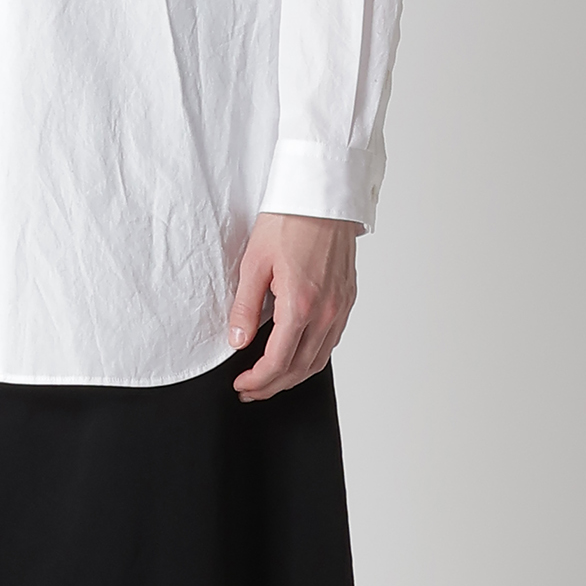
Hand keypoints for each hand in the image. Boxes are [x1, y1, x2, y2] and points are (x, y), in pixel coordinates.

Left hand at [228, 211, 357, 400]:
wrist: (322, 195)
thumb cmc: (288, 221)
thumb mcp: (254, 263)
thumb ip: (245, 307)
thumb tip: (238, 341)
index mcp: (301, 304)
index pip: (278, 361)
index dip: (258, 380)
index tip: (242, 384)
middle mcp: (327, 311)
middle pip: (300, 368)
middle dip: (273, 386)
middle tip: (250, 390)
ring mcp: (341, 306)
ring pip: (319, 360)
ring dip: (293, 377)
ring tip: (270, 380)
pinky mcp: (347, 298)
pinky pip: (332, 341)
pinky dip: (312, 358)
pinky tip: (296, 355)